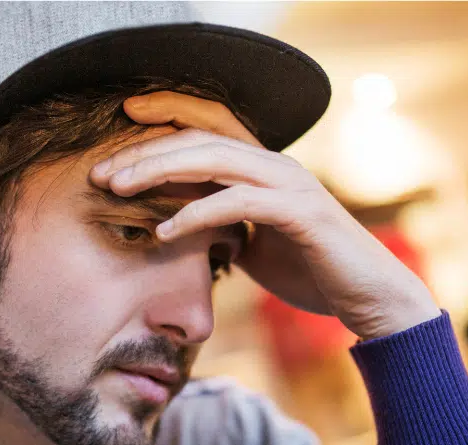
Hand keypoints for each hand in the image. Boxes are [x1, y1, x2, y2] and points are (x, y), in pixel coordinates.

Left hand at [89, 91, 439, 340]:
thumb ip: (226, 229)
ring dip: (160, 172)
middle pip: (200, 139)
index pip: (206, 131)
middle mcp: (276, 166)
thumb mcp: (258, 247)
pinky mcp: (300, 212)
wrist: (367, 298)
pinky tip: (162, 231)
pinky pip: (237, 203)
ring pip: (214, 160)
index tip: (115, 136)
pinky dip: (196, 214)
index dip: (163, 123)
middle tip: (100, 172)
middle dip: (145, 152)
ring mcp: (290, 185)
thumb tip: (187, 230)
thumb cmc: (314, 273)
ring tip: (117, 189)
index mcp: (265, 169)